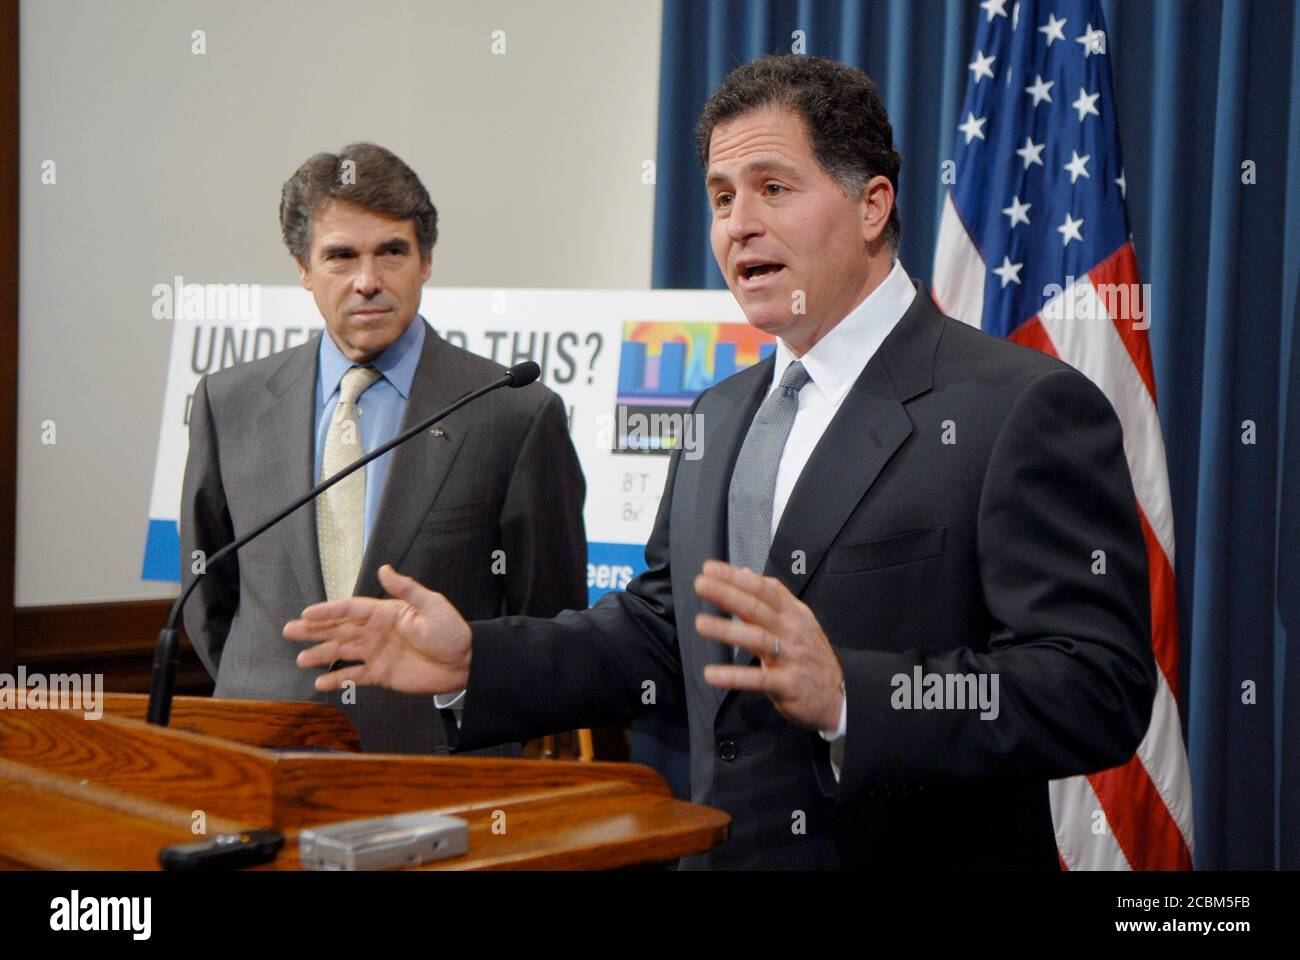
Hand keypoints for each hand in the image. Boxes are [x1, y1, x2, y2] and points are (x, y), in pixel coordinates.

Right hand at [283, 564, 471, 695]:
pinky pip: (355, 676)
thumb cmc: (451, 632)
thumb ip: (406, 589)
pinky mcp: (382, 674)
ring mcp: (377, 653)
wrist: (466, 663)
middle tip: (288, 630)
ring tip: (300, 659)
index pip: (350, 609)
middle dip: (314, 630)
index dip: (327, 611)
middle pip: (339, 629)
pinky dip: (338, 679)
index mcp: (386, 613)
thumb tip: (384, 569)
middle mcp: (376, 631)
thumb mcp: (432, 606)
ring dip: (321, 655)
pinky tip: (320, 683)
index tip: (306, 614)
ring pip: (342, 652)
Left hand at [694, 560, 843, 732]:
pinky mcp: (786, 684)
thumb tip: (745, 572)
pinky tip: (711, 674)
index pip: (763, 589)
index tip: (710, 569)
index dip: (736, 577)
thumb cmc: (811, 653)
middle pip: (757, 608)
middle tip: (701, 585)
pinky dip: (734, 676)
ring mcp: (790, 657)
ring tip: (700, 623)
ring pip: (757, 639)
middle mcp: (791, 631)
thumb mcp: (798, 620)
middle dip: (728, 594)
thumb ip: (772, 597)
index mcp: (792, 613)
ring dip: (728, 631)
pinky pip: (758, 679)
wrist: (839, 693)